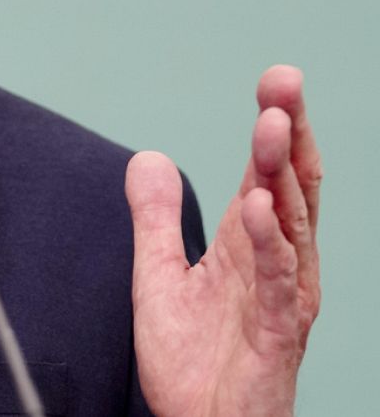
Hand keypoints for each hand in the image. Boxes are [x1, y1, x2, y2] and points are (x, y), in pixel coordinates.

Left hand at [125, 65, 320, 416]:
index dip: (272, 126)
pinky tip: (260, 208)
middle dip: (288, 132)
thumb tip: (149, 157)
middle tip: (284, 81)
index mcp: (248, 245)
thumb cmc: (193, 362)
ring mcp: (282, 296)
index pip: (265, 174)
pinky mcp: (279, 333)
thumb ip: (156, 219)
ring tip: (270, 125)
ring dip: (280, 173)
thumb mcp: (160, 276)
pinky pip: (277, 281)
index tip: (274, 80)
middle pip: (290, 185)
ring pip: (292, 223)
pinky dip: (271, 243)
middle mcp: (275, 263)